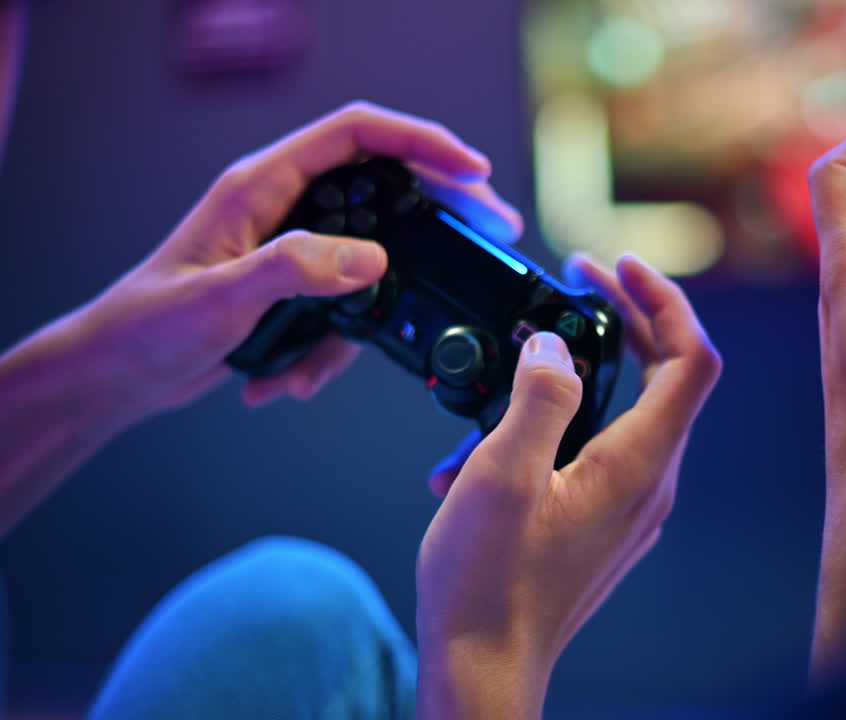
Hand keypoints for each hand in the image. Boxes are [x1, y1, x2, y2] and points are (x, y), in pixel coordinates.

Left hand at [69, 101, 521, 416]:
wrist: (116, 376)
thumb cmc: (146, 326)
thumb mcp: (220, 298)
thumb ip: (294, 270)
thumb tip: (372, 259)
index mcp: (262, 186)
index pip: (357, 136)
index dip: (421, 142)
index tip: (472, 170)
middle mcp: (285, 208)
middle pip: (385, 189)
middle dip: (440, 216)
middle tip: (493, 233)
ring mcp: (294, 250)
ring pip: (373, 261)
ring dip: (374, 312)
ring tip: (332, 361)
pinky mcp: (297, 291)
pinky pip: (346, 311)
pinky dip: (330, 352)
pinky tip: (290, 380)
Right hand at [414, 254, 720, 718]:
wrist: (484, 665)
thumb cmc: (490, 587)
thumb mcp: (502, 476)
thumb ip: (536, 398)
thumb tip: (550, 348)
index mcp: (639, 464)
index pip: (692, 358)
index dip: (666, 300)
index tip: (619, 266)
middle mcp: (650, 483)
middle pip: (668, 377)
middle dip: (627, 319)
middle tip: (579, 284)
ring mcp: (632, 505)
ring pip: (633, 410)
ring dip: (592, 366)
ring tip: (537, 344)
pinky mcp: (606, 521)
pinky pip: (605, 447)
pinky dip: (571, 414)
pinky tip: (508, 423)